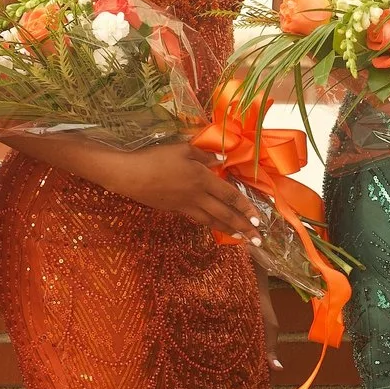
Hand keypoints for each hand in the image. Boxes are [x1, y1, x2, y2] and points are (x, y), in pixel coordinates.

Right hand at [101, 142, 259, 237]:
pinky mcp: (174, 210)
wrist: (130, 175)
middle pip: (224, 214)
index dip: (246, 208)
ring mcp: (185, 205)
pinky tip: (214, 226)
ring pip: (212, 221)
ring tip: (241, 238)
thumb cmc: (156, 158)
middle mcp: (197, 196)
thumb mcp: (183, 149)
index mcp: (203, 180)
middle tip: (257, 239)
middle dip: (243, 227)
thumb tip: (224, 158)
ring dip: (228, 230)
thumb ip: (205, 154)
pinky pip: (197, 219)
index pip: (231, 196)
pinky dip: (210, 224)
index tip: (259, 219)